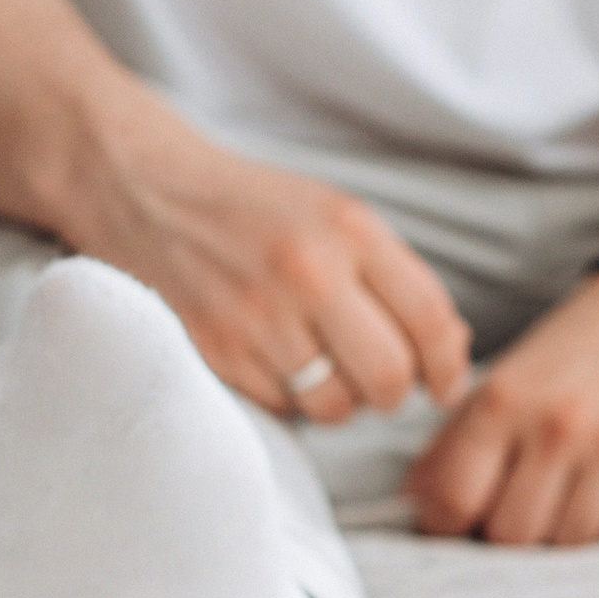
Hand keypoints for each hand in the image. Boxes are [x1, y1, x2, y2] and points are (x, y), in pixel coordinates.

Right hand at [78, 130, 468, 426]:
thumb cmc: (254, 209)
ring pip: (334, 405)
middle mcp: (308, 272)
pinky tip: (276, 366)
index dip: (449, 366)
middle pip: (388, 377)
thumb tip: (450, 350)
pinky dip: (287, 400)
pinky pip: (279, 408)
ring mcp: (256, 315)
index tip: (445, 385)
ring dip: (338, 403)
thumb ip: (395, 277)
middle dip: (394, 395)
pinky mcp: (213, 348)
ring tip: (323, 372)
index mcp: (351, 230)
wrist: (148, 190)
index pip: (430, 320)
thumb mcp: (336, 215)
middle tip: (381, 386)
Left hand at [405, 268, 598, 545]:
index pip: (456, 498)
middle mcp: (559, 425)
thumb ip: (453, 444)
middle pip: (512, 532)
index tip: (452, 525)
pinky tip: (595, 500)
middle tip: (508, 514)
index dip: (444, 526)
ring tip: (554, 504)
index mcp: (506, 399)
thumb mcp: (499, 383)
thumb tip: (415, 502)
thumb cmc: (566, 356)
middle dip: (502, 534)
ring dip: (554, 535)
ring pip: (567, 543)